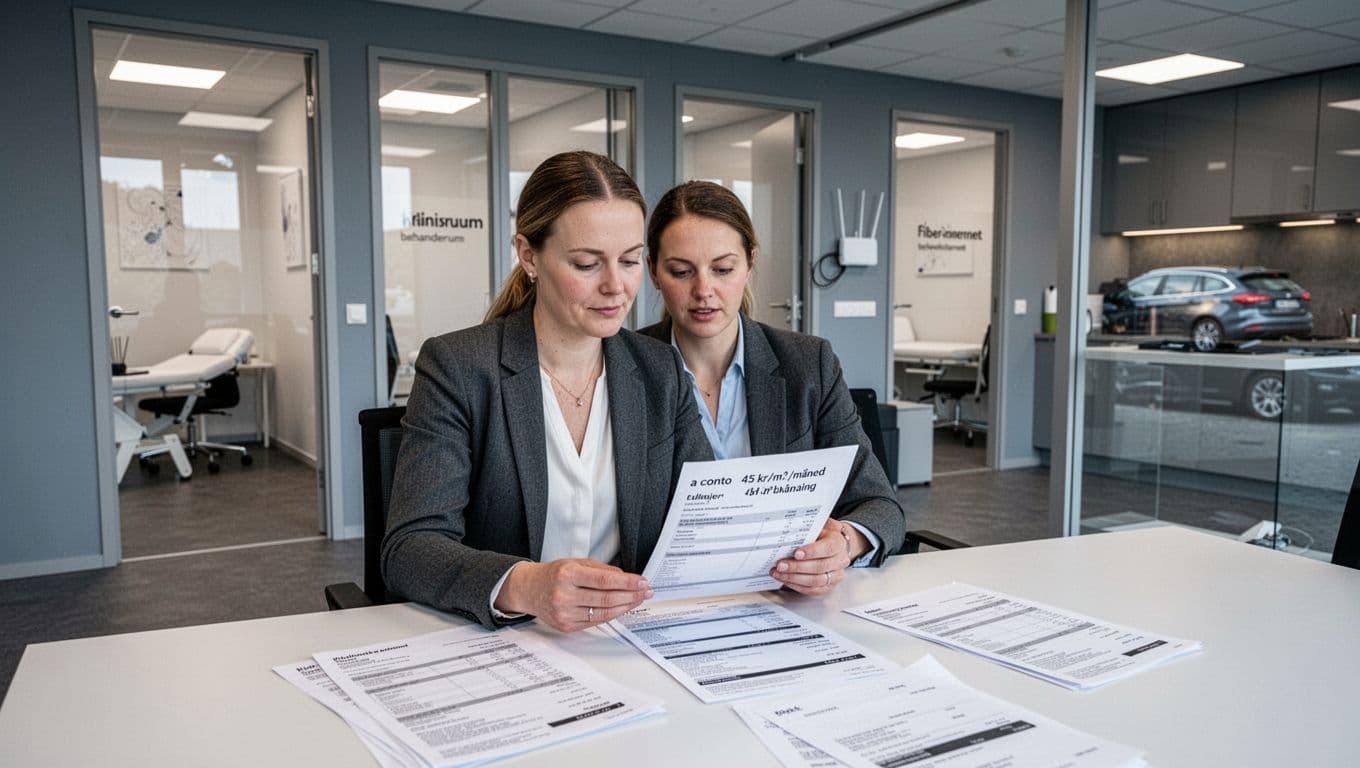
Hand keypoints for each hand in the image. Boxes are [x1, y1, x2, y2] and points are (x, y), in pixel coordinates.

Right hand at [495, 558, 651, 631]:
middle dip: (631, 595)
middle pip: (607, 598)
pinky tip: (621, 608)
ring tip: (637, 600)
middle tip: (645, 591)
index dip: (627, 582)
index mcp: (567, 574)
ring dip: (625, 607)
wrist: (529, 590)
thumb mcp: (576, 562)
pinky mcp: (566, 626)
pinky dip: (611, 615)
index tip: (642, 582)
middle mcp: (564, 594)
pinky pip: (595, 621)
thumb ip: (601, 570)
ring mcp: (564, 613)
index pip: (605, 580)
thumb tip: (626, 578)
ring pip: (604, 613)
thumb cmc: (554, 574)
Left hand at [771, 519, 864, 595]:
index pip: (827, 548)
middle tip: (780, 565)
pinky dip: (797, 586)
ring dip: (794, 578)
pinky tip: (785, 580)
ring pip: (815, 581)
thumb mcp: (818, 526)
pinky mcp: (828, 586)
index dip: (812, 552)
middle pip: (819, 567)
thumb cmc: (822, 535)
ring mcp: (836, 575)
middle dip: (797, 567)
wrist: (834, 546)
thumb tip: (790, 530)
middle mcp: (840, 560)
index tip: (796, 553)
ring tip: (778, 573)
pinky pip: (812, 590)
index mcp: (838, 542)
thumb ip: (807, 529)